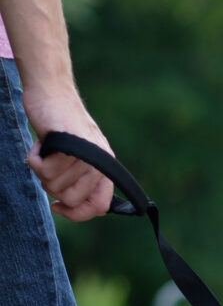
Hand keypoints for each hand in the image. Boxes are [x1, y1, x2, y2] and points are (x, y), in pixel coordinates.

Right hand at [24, 87, 113, 221]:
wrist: (51, 91)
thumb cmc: (60, 126)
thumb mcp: (76, 156)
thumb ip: (80, 181)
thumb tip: (73, 208)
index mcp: (105, 168)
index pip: (99, 207)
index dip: (77, 214)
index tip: (59, 207)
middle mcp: (100, 162)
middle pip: (72, 199)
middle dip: (54, 188)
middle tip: (50, 166)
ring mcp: (85, 153)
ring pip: (55, 185)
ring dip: (43, 170)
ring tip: (47, 150)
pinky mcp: (68, 143)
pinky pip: (44, 169)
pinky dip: (34, 158)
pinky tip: (40, 143)